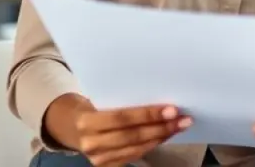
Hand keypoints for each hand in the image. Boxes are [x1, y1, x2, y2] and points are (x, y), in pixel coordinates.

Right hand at [48, 94, 191, 166]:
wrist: (70, 127)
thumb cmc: (92, 107)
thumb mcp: (100, 99)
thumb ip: (123, 101)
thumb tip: (159, 94)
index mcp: (86, 122)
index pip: (122, 118)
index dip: (148, 115)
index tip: (172, 108)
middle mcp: (91, 143)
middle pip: (132, 136)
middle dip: (161, 127)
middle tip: (184, 118)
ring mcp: (99, 159)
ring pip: (137, 149)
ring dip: (162, 136)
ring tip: (180, 125)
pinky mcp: (107, 166)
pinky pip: (135, 156)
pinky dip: (154, 144)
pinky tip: (167, 134)